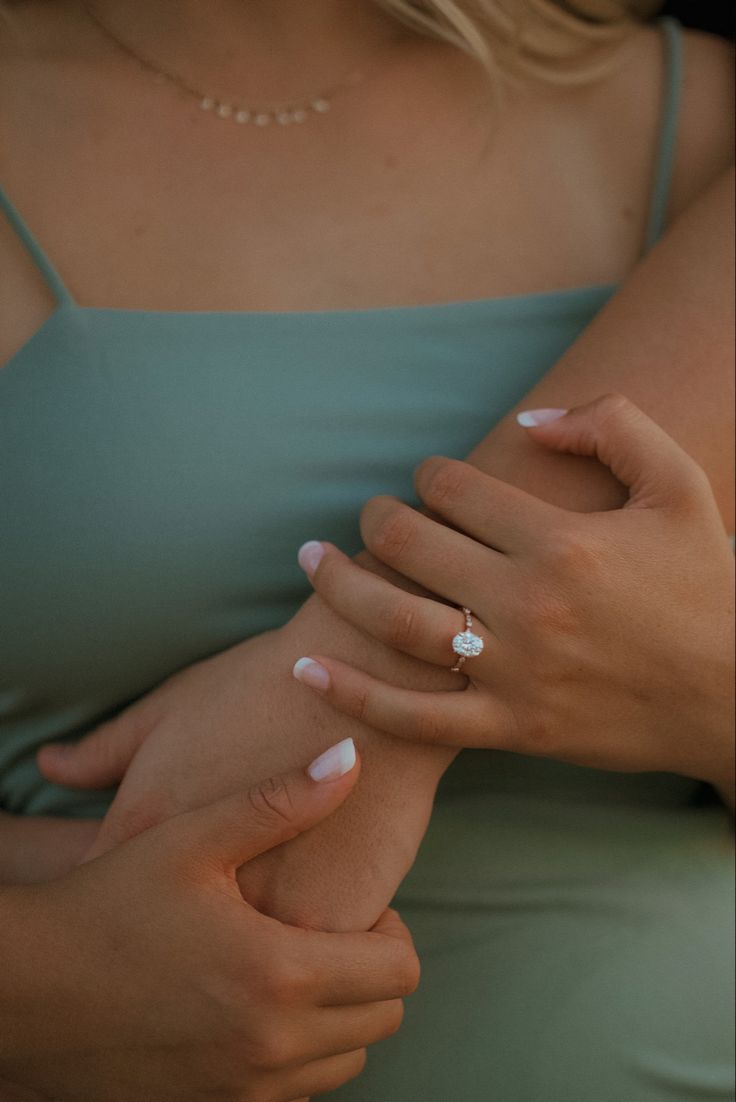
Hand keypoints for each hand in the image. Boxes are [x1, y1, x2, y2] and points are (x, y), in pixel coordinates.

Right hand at [1, 742, 419, 1101]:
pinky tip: (257, 1008)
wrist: (25, 990)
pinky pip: (296, 1095)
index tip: (354, 904)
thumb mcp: (193, 838)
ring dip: (340, 1017)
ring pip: (345, 1063)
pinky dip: (299, 1057)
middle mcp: (271, 1046)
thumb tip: (352, 756)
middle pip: (383, 1019)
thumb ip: (282, 801)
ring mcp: (242, 1092)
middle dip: (372, 972)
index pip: (398, 969)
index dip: (390, 929)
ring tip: (293, 966)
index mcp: (278, 973)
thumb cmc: (108, 903)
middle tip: (328, 932)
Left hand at [37, 619, 453, 931]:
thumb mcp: (173, 706)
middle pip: (177, 950)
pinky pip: (315, 966)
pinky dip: (314, 952)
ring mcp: (267, 913)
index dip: (130, 907)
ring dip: (254, 958)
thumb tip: (49, 765)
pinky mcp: (332, 925)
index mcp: (147, 829)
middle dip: (189, 944)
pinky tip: (317, 916)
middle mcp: (199, 886)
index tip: (153, 903)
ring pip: (250, 971)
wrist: (375, 673)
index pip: (108, 904)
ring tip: (270, 925)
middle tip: (213, 919)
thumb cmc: (265, 682)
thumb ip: (105, 749)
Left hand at [291, 395, 734, 799]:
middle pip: (410, 545)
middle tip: (370, 514)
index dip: (428, 475)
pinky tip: (308, 667)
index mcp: (560, 539)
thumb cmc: (708, 585)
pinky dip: (354, 694)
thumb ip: (611, 427)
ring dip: (340, 584)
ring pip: (396, 622)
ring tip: (311, 561)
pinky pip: (413, 717)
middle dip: (376, 518)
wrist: (735, 695)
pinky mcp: (510, 728)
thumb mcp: (678, 484)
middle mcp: (527, 602)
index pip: (455, 488)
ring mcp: (513, 671)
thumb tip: (529, 420)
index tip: (429, 480)